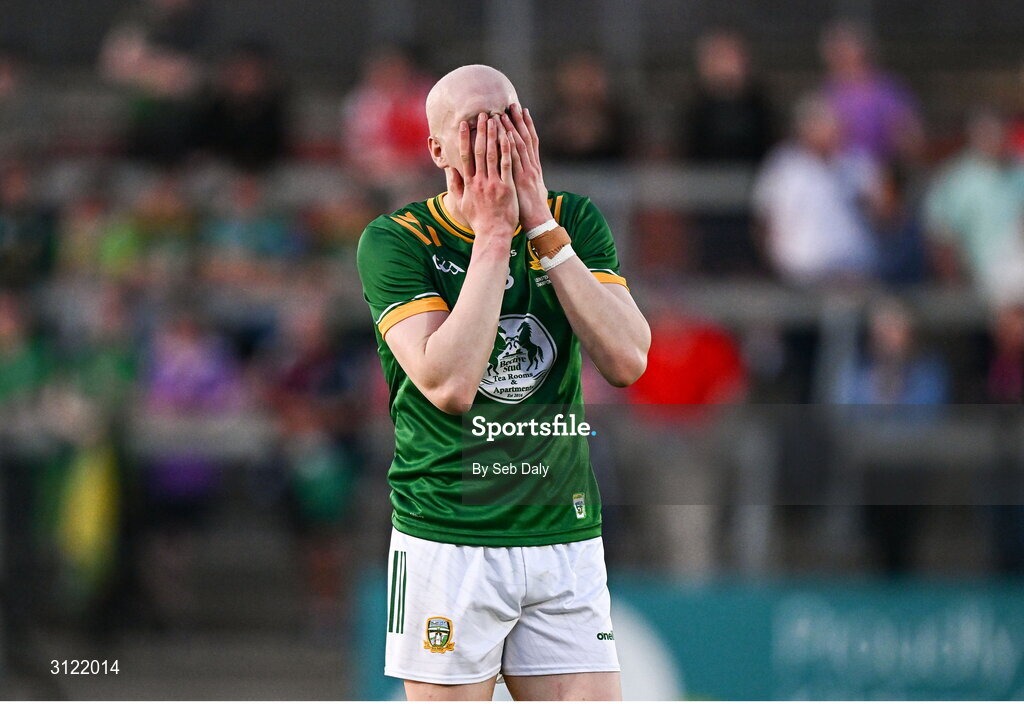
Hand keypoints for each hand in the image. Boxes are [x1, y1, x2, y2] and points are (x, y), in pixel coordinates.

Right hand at [450, 113, 517, 239]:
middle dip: (481, 131)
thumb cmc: (479, 220)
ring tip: (496, 119)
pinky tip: (508, 136)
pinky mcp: (506, 188)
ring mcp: (493, 184)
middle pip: (479, 151)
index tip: (464, 124)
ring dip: (494, 135)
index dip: (464, 139)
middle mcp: (480, 181)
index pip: (465, 156)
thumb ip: (456, 185)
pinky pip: (507, 165)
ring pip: (492, 155)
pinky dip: (507, 150)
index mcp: (469, 183)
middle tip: (482, 114)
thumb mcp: (462, 203)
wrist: (493, 234)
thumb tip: (450, 170)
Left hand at [501, 104, 549, 230]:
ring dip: (512, 129)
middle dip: (518, 121)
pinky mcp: (521, 180)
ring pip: (519, 145)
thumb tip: (521, 173)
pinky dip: (510, 146)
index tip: (521, 111)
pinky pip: (514, 160)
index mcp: (533, 168)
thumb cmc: (532, 210)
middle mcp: (532, 166)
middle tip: (512, 104)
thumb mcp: (530, 191)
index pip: (530, 142)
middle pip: (526, 138)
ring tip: (504, 113)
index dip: (526, 126)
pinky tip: (504, 134)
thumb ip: (524, 179)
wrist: (539, 223)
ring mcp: (527, 172)